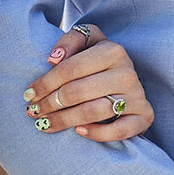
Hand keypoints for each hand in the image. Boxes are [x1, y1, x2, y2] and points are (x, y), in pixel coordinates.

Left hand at [23, 23, 153, 142]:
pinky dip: (97, 133)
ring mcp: (138, 96)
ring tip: (45, 124)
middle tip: (33, 112)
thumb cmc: (97, 59)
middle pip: (77, 92)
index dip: (45, 83)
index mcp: (113, 50)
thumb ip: (71, 40)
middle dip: (50, 104)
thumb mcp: (86, 40)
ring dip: (64, 120)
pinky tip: (78, 131)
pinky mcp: (144, 116)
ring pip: (92, 112)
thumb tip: (54, 58)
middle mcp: (127, 73)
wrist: (124, 77)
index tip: (28, 94)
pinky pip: (120, 131)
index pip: (70, 69)